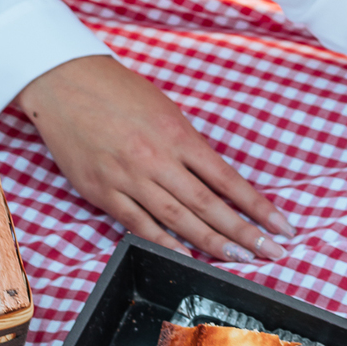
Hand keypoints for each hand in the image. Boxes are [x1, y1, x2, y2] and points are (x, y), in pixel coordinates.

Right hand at [16, 55, 294, 262]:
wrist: (64, 83)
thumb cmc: (117, 90)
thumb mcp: (165, 108)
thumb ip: (188, 145)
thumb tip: (215, 180)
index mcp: (177, 134)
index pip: (227, 179)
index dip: (257, 207)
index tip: (281, 226)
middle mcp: (157, 159)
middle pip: (208, 206)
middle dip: (244, 234)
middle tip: (273, 253)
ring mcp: (129, 178)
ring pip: (178, 221)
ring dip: (212, 244)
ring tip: (240, 261)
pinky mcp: (103, 192)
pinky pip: (139, 226)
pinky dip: (165, 244)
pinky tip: (187, 259)